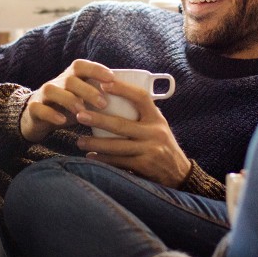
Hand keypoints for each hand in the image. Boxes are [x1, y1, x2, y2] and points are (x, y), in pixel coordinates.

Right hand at [20, 59, 116, 142]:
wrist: (38, 119)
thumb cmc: (68, 108)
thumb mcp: (84, 101)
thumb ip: (100, 96)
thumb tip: (129, 98)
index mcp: (70, 77)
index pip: (81, 66)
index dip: (96, 69)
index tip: (112, 78)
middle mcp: (56, 82)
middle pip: (70, 79)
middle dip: (88, 90)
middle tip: (103, 104)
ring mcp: (43, 95)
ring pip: (52, 90)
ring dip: (69, 100)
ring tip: (82, 112)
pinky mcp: (33, 109)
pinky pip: (39, 108)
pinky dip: (51, 114)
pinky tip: (62, 121)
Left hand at [74, 80, 191, 187]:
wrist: (178, 172)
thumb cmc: (162, 143)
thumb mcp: (158, 125)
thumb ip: (142, 113)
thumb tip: (116, 95)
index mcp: (156, 118)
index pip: (140, 97)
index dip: (122, 89)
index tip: (103, 84)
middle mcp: (154, 132)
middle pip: (121, 124)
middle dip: (98, 120)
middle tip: (79, 115)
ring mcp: (149, 150)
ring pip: (117, 146)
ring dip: (96, 143)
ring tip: (79, 141)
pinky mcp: (144, 166)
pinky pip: (119, 162)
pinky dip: (103, 160)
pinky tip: (90, 157)